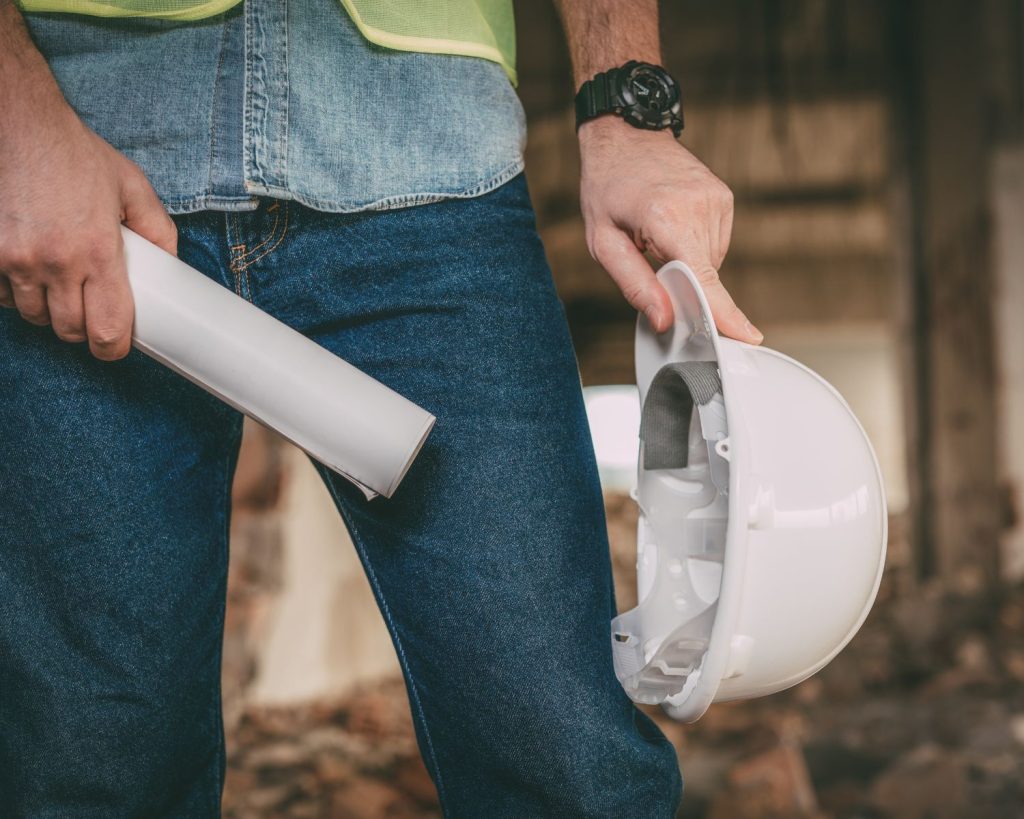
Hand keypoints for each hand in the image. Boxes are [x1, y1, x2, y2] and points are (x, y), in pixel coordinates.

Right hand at [0, 95, 176, 359]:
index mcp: (98, 251)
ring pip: (33, 315)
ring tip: (58, 279)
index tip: (114, 345)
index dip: (112, 347)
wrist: (17, 123)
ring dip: (46, 308)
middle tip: (87, 305)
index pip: (108, 329)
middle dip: (81, 326)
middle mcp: (55, 261)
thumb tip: (172, 267)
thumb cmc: (76, 154)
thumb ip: (158, 229)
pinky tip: (26, 267)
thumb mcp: (132, 187)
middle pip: (69, 330)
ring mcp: (14, 259)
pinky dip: (12, 290)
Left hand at [578, 117, 761, 342]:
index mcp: (665, 218)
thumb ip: (634, 284)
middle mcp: (698, 206)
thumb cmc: (607, 187)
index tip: (747, 336)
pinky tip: (674, 224)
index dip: (723, 312)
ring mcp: (716, 198)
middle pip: (704, 274)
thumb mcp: (604, 242)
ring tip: (659, 233)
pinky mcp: (723, 196)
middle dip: (682, 282)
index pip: (702, 277)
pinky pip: (715, 242)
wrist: (625, 135)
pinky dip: (695, 244)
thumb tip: (664, 319)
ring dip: (687, 260)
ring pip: (711, 260)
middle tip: (651, 257)